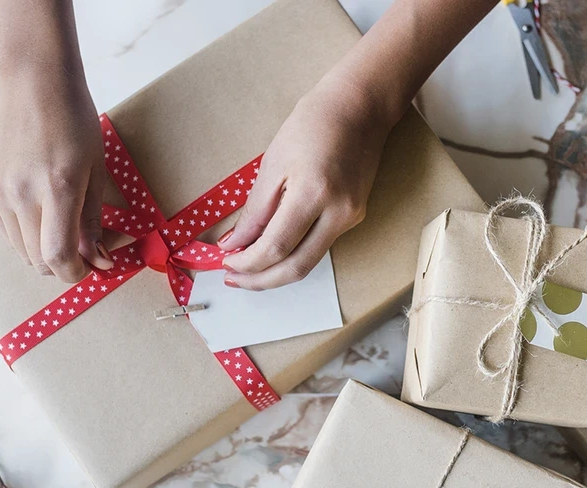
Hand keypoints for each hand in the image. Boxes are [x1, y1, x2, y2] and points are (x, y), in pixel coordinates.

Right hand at [0, 67, 112, 282]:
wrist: (33, 85)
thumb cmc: (74, 122)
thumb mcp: (96, 170)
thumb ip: (93, 220)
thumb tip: (99, 260)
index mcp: (57, 188)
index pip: (57, 255)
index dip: (75, 273)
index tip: (90, 269)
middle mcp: (21, 194)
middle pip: (37, 260)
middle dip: (63, 265)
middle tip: (82, 252)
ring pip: (20, 250)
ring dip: (43, 252)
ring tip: (62, 229)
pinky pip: (6, 232)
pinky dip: (25, 236)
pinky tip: (40, 214)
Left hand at [218, 76, 394, 289]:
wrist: (359, 108)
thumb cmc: (313, 124)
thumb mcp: (274, 163)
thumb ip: (256, 210)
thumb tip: (236, 243)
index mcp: (314, 194)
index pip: (276, 247)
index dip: (248, 263)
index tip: (226, 262)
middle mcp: (338, 213)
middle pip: (297, 267)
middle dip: (262, 279)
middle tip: (235, 278)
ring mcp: (351, 218)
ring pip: (310, 261)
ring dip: (277, 271)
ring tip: (249, 268)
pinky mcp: (355, 216)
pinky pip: (319, 245)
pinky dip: (294, 252)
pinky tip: (274, 248)